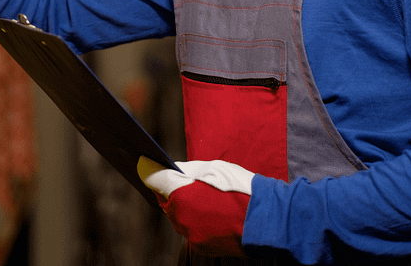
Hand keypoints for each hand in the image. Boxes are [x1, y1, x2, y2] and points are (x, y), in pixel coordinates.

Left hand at [138, 156, 253, 256]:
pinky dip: (195, 221)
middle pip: (167, 201)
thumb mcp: (214, 169)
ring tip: (202, 197)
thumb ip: (186, 169)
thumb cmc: (241, 188)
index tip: (144, 164)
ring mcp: (190, 234)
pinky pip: (190, 230)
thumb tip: (169, 168)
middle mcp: (181, 217)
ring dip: (184, 207)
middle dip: (171, 191)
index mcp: (182, 194)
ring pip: (178, 217)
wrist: (266, 220)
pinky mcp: (200, 246)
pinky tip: (211, 212)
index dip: (149, 170)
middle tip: (182, 180)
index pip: (155, 180)